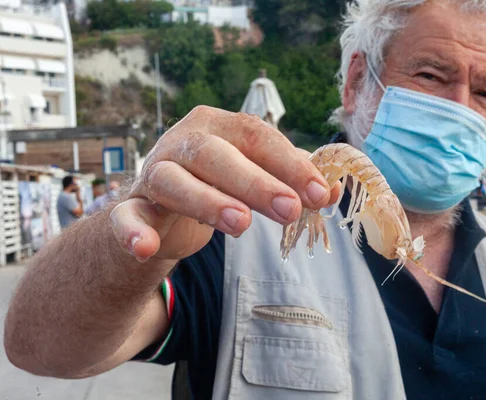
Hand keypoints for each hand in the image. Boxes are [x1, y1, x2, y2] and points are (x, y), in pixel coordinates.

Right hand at [109, 106, 340, 262]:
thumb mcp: (255, 177)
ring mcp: (154, 172)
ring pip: (174, 181)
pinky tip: (146, 247)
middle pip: (217, 154)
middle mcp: (184, 141)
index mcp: (218, 125)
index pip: (257, 136)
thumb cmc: (217, 184)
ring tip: (241, 224)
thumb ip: (290, 180)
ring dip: (207, 201)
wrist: (160, 211)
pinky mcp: (129, 208)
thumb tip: (335, 191)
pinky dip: (133, 232)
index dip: (290, 164)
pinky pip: (126, 218)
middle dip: (256, 181)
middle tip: (290, 209)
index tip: (321, 195)